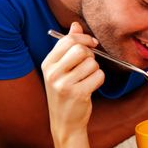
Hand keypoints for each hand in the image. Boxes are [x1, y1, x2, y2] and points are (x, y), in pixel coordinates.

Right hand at [41, 22, 104, 138]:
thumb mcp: (62, 68)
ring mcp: (64, 84)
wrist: (65, 122)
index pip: (68, 40)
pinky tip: (90, 87)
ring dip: (95, 70)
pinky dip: (99, 80)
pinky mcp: (78, 93)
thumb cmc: (66, 91)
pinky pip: (99, 76)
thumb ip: (68, 45)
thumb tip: (75, 25)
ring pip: (92, 63)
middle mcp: (53, 73)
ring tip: (86, 79)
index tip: (92, 44)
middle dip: (91, 55)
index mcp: (48, 63)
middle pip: (81, 50)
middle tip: (88, 65)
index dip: (85, 39)